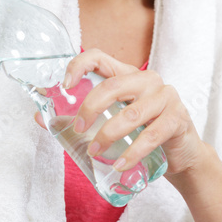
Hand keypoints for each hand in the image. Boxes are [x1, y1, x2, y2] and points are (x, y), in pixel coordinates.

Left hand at [34, 48, 205, 177]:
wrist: (181, 154)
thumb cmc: (142, 134)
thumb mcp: (113, 122)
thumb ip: (80, 118)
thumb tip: (41, 118)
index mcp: (127, 75)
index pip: (100, 57)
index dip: (79, 65)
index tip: (65, 85)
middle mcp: (147, 80)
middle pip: (113, 86)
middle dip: (90, 108)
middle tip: (77, 129)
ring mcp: (165, 97)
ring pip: (130, 114)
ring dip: (108, 136)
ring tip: (95, 152)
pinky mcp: (177, 118)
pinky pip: (151, 136)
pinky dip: (132, 152)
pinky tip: (120, 164)